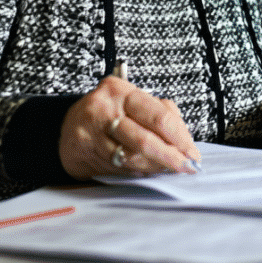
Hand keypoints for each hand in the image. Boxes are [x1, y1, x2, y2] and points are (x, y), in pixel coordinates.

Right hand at [59, 76, 200, 178]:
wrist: (68, 126)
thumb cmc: (108, 113)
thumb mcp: (132, 102)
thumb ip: (160, 113)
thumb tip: (184, 140)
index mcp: (122, 91)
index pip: (159, 116)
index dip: (180, 138)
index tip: (193, 152)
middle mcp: (105, 108)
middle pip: (145, 139)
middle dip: (171, 157)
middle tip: (187, 167)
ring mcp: (92, 132)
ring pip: (132, 156)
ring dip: (156, 167)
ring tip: (170, 169)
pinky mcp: (85, 151)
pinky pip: (119, 167)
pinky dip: (138, 171)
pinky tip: (148, 171)